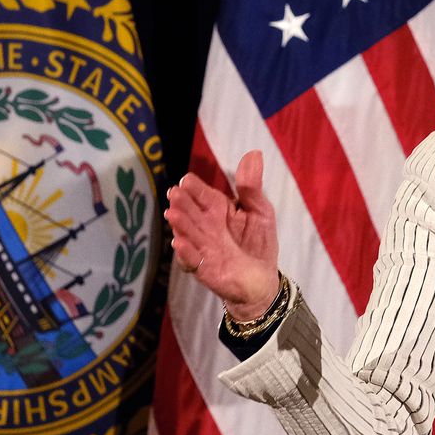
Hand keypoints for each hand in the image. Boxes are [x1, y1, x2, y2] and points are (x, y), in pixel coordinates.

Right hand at [164, 151, 281, 321]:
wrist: (262, 280)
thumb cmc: (258, 241)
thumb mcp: (260, 210)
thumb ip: (252, 187)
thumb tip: (254, 153)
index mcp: (218, 208)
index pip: (203, 194)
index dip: (195, 188)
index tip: (186, 180)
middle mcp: (205, 226)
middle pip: (191, 212)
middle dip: (182, 203)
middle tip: (174, 193)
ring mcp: (202, 247)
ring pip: (188, 233)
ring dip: (180, 224)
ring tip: (172, 214)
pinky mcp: (203, 269)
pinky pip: (191, 261)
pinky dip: (185, 253)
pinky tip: (180, 243)